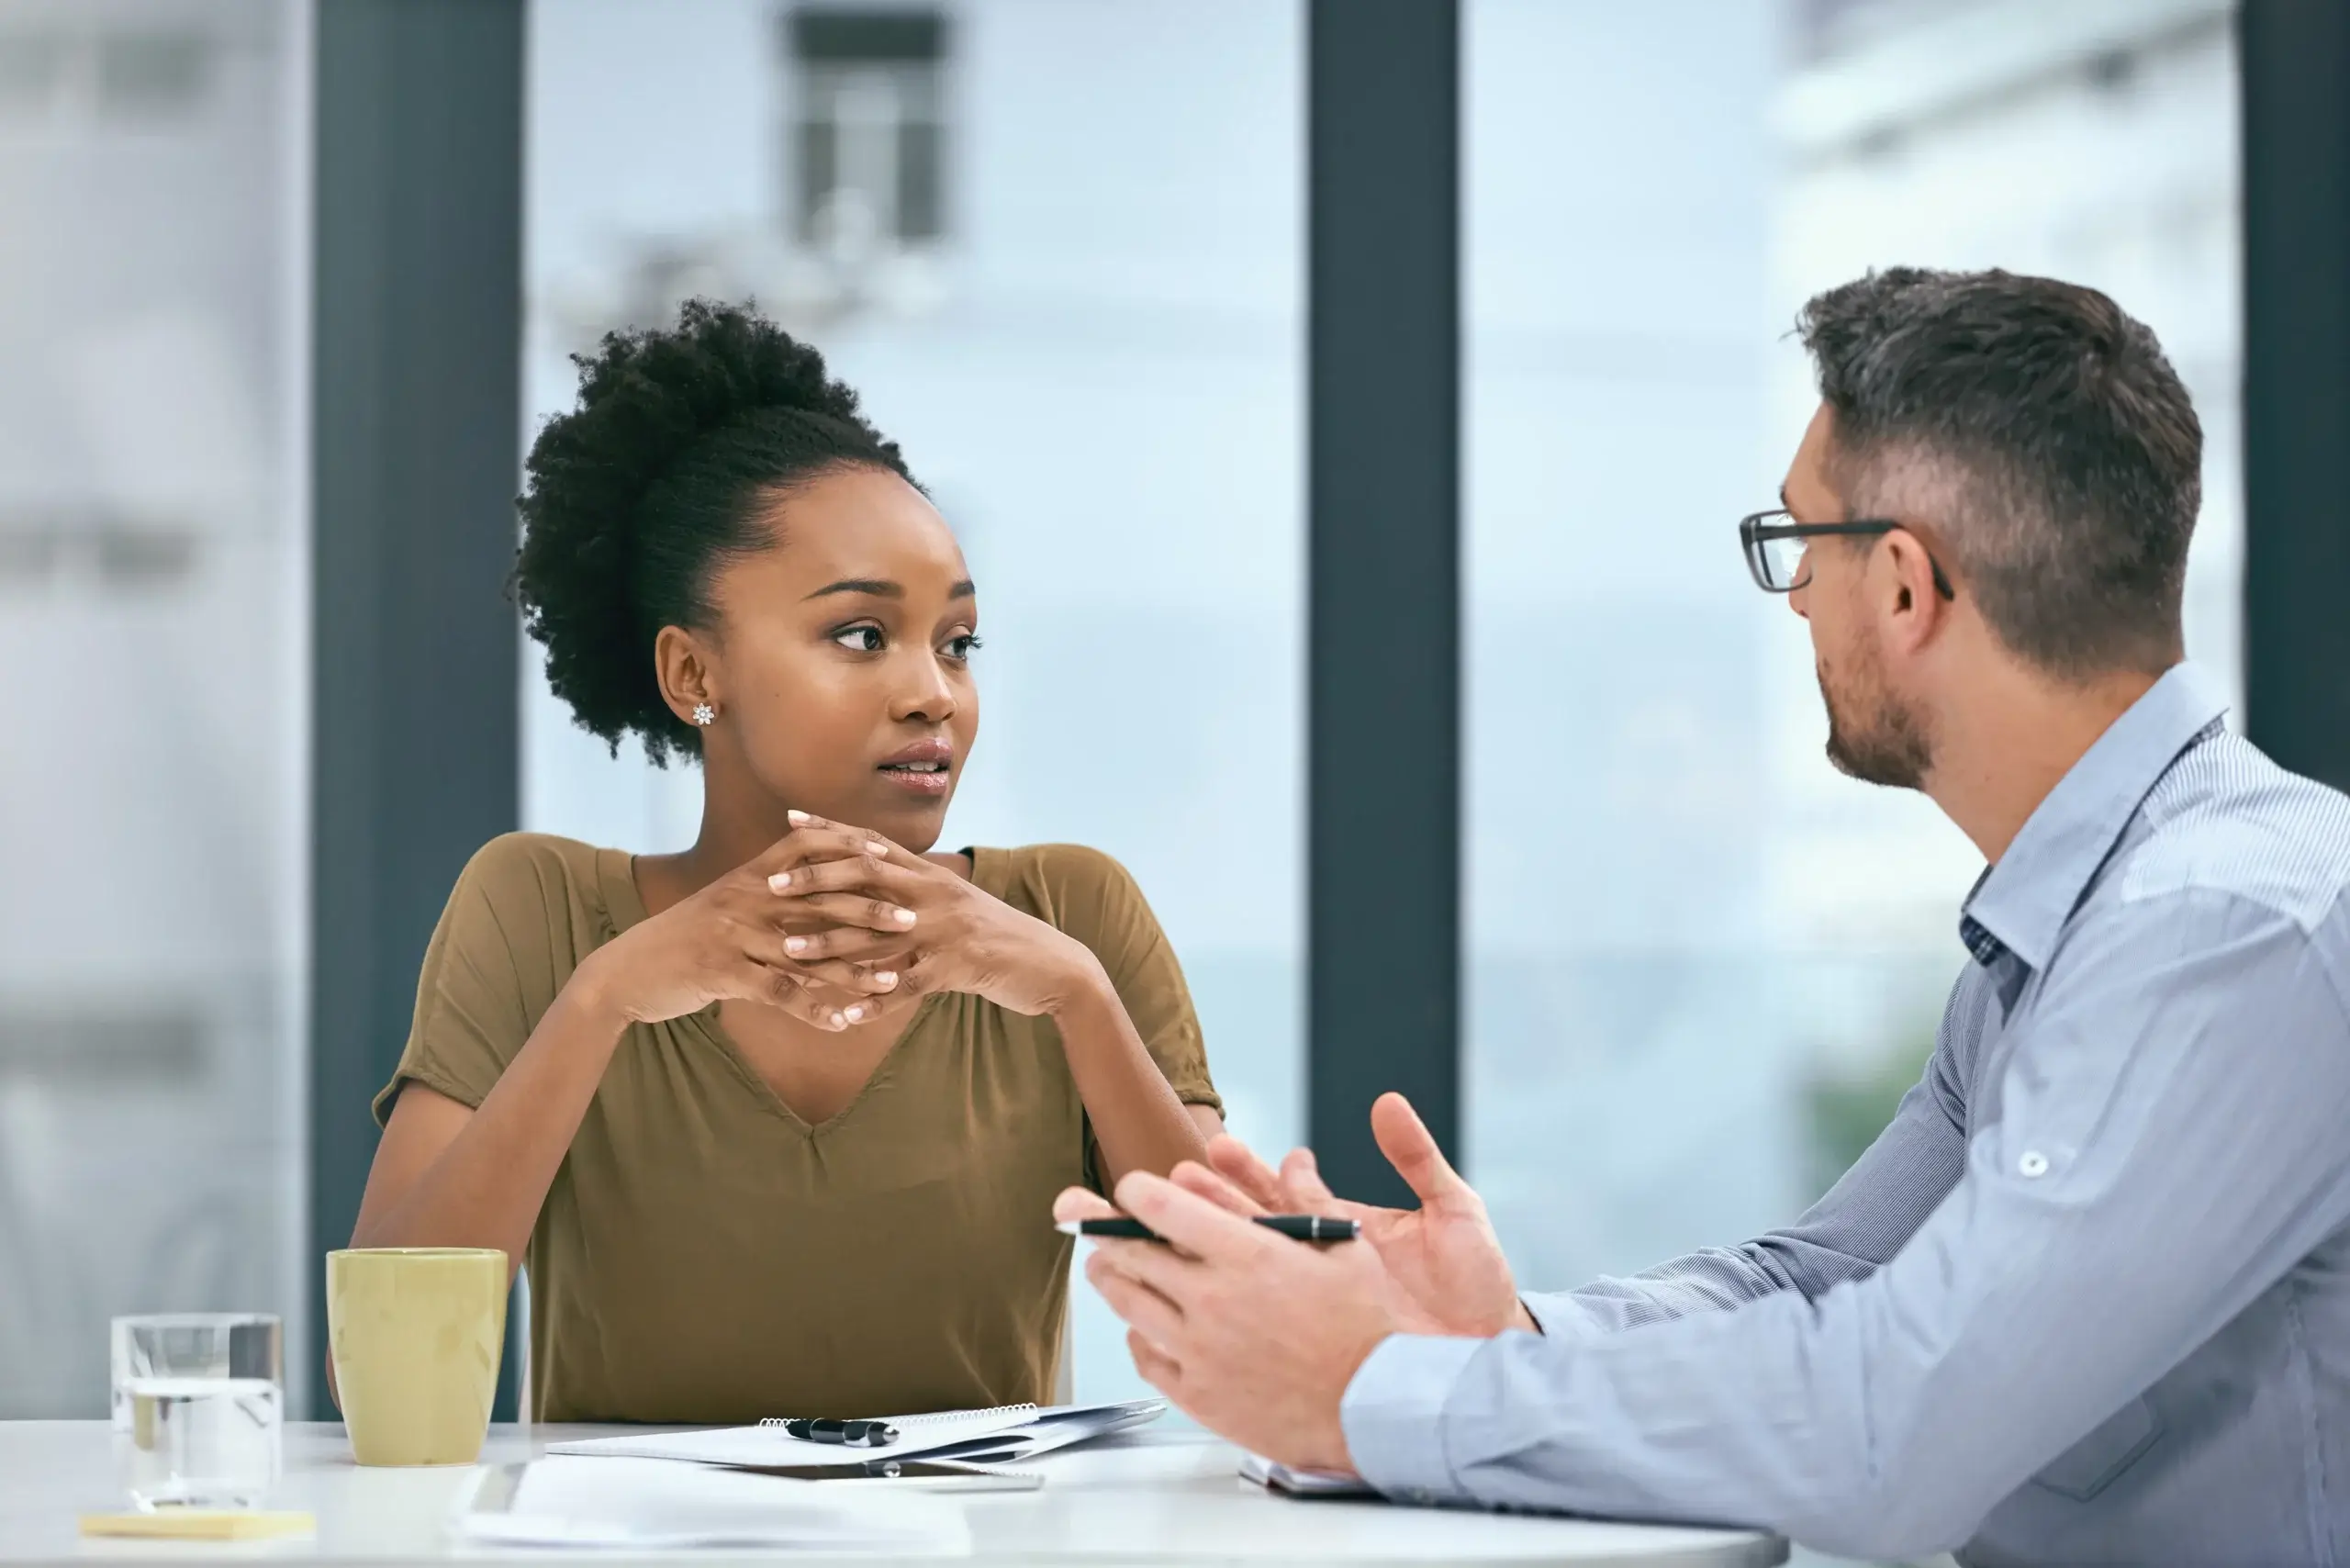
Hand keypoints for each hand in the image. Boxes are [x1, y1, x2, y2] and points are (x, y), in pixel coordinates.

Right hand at [571, 822, 915, 1033]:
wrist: (626, 970)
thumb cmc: (682, 938)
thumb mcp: (723, 904)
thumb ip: (766, 892)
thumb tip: (810, 885)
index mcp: (749, 877)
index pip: (807, 848)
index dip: (848, 848)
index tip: (889, 856)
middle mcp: (746, 899)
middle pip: (820, 899)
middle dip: (870, 909)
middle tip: (912, 920)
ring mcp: (735, 936)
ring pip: (808, 951)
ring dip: (854, 970)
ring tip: (892, 981)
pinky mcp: (725, 973)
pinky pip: (780, 992)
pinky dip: (814, 1010)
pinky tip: (842, 1024)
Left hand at [764, 811, 1105, 1016]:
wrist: (1054, 966)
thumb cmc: (999, 938)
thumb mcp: (957, 907)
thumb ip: (919, 892)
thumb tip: (880, 881)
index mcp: (932, 876)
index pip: (873, 844)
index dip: (831, 830)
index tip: (789, 820)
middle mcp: (936, 895)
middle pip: (867, 877)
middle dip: (816, 880)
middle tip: (770, 884)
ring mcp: (947, 931)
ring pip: (877, 935)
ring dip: (829, 944)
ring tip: (787, 952)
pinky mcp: (958, 968)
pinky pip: (908, 987)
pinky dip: (875, 1002)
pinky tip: (845, 1015)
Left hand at [1081, 1170, 1398, 1474]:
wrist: (1374, 1408)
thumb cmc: (1367, 1330)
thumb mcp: (1345, 1248)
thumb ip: (1304, 1205)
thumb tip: (1292, 1164)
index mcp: (1245, 1254)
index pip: (1161, 1209)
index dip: (1134, 1193)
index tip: (1129, 1190)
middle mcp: (1211, 1298)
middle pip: (1130, 1254)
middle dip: (1104, 1230)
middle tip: (1090, 1221)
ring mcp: (1198, 1349)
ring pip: (1128, 1303)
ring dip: (1110, 1278)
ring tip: (1105, 1267)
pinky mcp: (1197, 1393)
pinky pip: (1146, 1357)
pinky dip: (1137, 1336)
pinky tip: (1142, 1328)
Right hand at [1199, 1093, 1529, 1337]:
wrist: (1492, 1349)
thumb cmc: (1476, 1280)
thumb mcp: (1452, 1209)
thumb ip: (1416, 1157)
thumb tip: (1387, 1103)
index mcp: (1346, 1226)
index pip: (1288, 1190)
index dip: (1252, 1170)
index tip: (1222, 1149)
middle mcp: (1326, 1260)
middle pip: (1258, 1224)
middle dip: (1217, 1200)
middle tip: (1183, 1177)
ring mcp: (1321, 1300)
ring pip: (1257, 1266)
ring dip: (1218, 1241)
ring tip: (1180, 1217)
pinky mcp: (1325, 1337)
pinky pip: (1277, 1315)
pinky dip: (1242, 1299)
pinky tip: (1212, 1284)